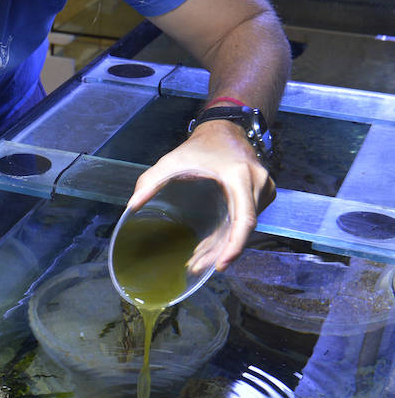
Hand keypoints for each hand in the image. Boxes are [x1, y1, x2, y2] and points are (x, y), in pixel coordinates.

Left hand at [125, 121, 275, 272]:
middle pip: (243, 230)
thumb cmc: (200, 147)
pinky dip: (229, 236)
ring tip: (198, 262)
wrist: (225, 130)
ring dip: (223, 247)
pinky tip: (210, 248)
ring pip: (245, 229)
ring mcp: (265, 191)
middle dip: (220, 252)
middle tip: (196, 267)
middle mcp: (259, 185)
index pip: (245, 219)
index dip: (234, 246)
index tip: (221, 266)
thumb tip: (132, 206)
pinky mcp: (263, 197)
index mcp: (241, 176)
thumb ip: (151, 181)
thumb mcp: (173, 160)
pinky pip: (247, 222)